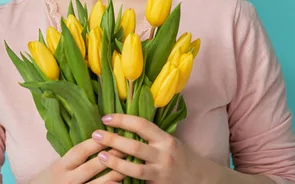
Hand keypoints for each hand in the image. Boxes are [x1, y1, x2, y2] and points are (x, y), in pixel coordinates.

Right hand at [28, 138, 126, 183]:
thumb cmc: (48, 181)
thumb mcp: (56, 167)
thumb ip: (72, 158)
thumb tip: (94, 140)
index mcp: (60, 167)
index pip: (80, 151)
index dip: (95, 143)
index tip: (110, 133)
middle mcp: (67, 180)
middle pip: (92, 166)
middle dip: (110, 155)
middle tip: (127, 145)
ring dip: (115, 174)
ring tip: (130, 164)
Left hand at [91, 114, 217, 183]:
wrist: (199, 179)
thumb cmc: (178, 156)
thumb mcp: (167, 140)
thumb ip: (149, 134)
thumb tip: (122, 121)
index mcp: (165, 140)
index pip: (141, 125)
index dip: (122, 120)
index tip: (106, 117)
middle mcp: (163, 156)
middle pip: (135, 147)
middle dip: (113, 140)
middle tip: (95, 134)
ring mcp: (160, 174)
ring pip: (135, 170)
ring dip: (115, 163)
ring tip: (99, 156)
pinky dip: (123, 182)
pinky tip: (109, 180)